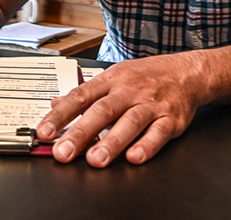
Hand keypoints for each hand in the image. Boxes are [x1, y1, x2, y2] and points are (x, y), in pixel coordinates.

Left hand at [36, 55, 205, 167]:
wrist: (187, 71)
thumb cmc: (146, 76)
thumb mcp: (113, 77)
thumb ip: (85, 93)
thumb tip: (55, 104)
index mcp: (110, 80)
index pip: (80, 97)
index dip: (60, 116)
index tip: (44, 133)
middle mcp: (129, 91)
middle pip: (101, 112)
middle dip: (80, 134)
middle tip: (63, 152)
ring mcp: (151, 104)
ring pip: (129, 123)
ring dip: (112, 143)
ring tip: (95, 160)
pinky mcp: (171, 118)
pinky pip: (158, 133)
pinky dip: (147, 145)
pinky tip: (134, 157)